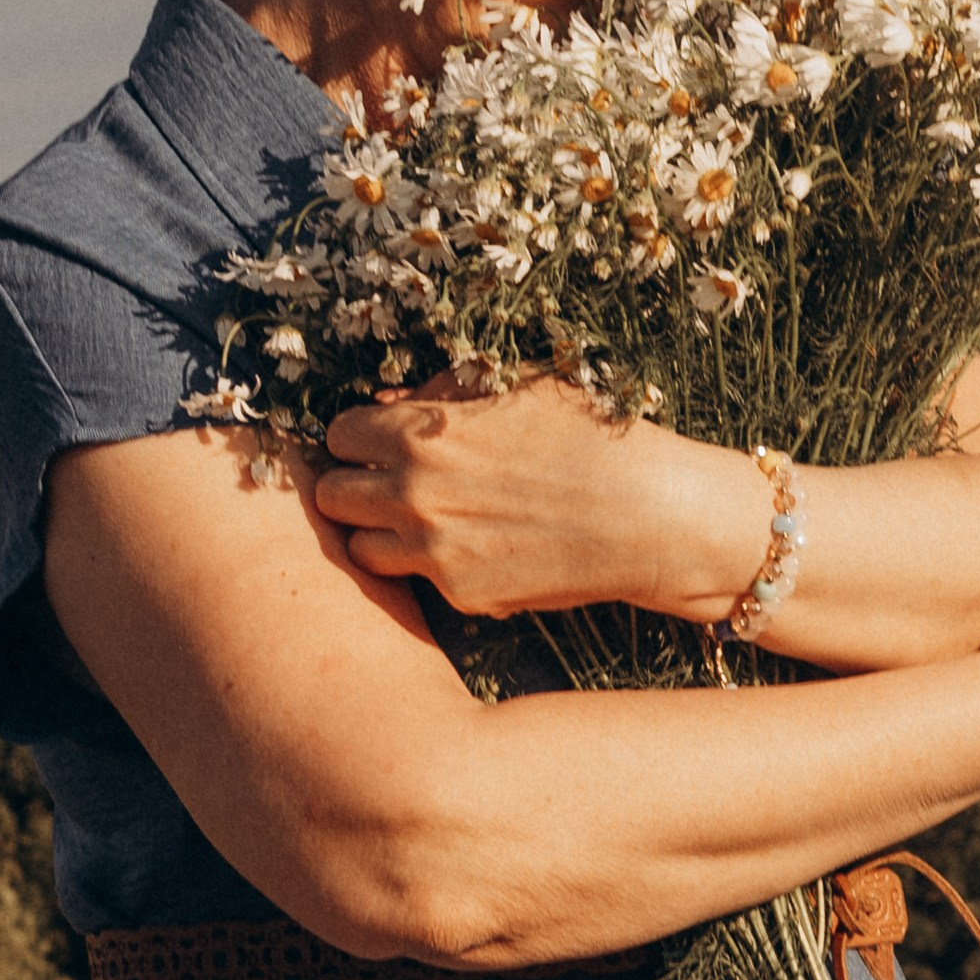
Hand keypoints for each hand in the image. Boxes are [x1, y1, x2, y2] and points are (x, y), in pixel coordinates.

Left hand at [311, 375, 767, 621]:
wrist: (648, 515)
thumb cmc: (591, 437)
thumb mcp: (518, 386)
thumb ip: (443, 392)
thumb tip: (390, 403)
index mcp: (421, 433)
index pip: (338, 435)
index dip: (360, 437)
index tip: (382, 442)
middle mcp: (413, 494)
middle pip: (330, 495)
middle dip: (355, 485)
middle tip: (390, 484)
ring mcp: (432, 550)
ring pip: (358, 547)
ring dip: (380, 532)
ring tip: (422, 520)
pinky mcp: (459, 593)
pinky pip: (415, 580)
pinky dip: (431, 566)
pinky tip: (475, 546)